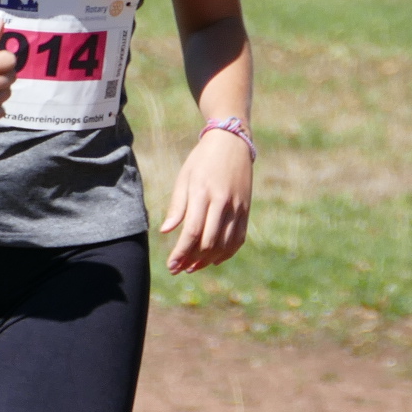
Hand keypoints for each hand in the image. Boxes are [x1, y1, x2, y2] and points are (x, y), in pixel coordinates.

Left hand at [162, 126, 252, 272]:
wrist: (232, 142)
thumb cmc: (202, 160)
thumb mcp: (184, 177)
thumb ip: (177, 206)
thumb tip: (165, 231)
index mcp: (203, 192)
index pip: (192, 231)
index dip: (181, 252)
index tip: (171, 265)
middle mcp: (222, 202)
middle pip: (209, 242)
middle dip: (192, 260)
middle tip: (179, 269)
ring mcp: (238, 207)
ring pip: (225, 244)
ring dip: (208, 260)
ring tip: (193, 267)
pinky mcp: (246, 209)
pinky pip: (238, 239)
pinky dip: (227, 253)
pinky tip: (214, 260)